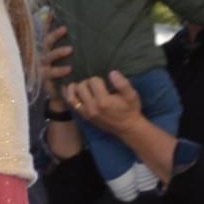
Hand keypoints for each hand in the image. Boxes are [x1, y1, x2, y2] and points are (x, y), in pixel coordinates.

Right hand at [39, 15, 75, 110]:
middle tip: (65, 29)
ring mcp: (44, 67)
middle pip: (47, 42)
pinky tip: (69, 69)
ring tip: (70, 50)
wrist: (61, 96)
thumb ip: (73, 46)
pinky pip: (52, 73)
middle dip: (54, 35)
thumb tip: (88, 31)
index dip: (48, 23)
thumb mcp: (70, 58)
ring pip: (49, 56)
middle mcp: (45, 55)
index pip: (47, 33)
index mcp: (50, 49)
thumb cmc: (68, 73)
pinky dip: (60, 70)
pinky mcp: (46, 79)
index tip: (53, 12)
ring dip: (59, 52)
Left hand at [67, 71, 176, 187]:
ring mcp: (87, 114)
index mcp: (103, 102)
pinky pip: (71, 104)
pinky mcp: (85, 117)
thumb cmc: (132, 112)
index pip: (92, 81)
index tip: (104, 81)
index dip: (97, 78)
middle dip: (85, 82)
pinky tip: (76, 93)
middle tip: (93, 83)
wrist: (129, 130)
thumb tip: (112, 73)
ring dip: (75, 88)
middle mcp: (92, 108)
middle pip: (79, 86)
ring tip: (81, 85)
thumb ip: (123, 83)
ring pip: (72, 95)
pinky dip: (71, 97)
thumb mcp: (132, 96)